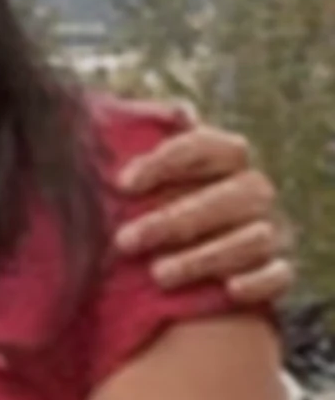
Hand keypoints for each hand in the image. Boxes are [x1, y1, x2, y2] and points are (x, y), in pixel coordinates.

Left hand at [113, 121, 292, 304]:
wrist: (180, 256)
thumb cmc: (158, 204)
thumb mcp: (146, 176)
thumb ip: (150, 140)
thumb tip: (179, 110)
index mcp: (226, 157)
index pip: (206, 145)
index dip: (166, 160)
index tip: (121, 183)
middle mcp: (254, 190)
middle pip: (231, 195)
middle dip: (173, 220)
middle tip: (124, 240)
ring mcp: (271, 230)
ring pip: (251, 239)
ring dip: (203, 257)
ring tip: (157, 274)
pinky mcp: (277, 270)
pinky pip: (279, 275)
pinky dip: (257, 282)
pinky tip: (228, 289)